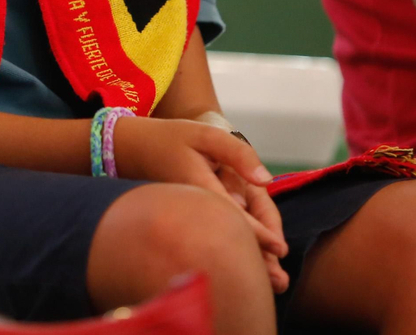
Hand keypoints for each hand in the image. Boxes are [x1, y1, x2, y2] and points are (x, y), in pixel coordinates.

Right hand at [113, 117, 288, 290]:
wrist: (133, 149)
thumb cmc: (173, 138)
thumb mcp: (207, 134)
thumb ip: (238, 153)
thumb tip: (266, 181)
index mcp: (199, 187)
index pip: (234, 215)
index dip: (259, 233)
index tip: (280, 248)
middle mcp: (193, 209)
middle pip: (229, 236)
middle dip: (257, 258)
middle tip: (281, 282)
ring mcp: (189, 217)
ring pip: (221, 239)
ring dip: (246, 258)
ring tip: (272, 281)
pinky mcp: (188, 219)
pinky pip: (213, 233)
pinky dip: (234, 244)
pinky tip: (249, 258)